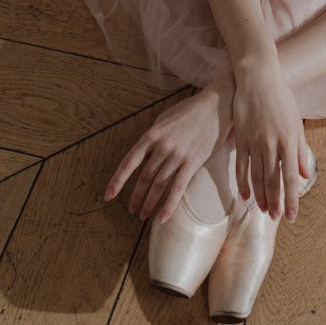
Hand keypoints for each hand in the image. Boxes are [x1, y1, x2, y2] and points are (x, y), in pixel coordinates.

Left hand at [103, 71, 234, 223]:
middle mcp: (162, 146)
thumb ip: (153, 137)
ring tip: (143, 215)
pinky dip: (169, 205)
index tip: (108, 195)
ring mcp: (178, 154)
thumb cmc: (189, 111)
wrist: (216, 106)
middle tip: (132, 210)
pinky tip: (162, 218)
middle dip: (136, 196)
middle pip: (145, 177)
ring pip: (159, 185)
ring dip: (149, 202)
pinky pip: (178, 188)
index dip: (117, 180)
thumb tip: (143, 154)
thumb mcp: (164, 119)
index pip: (129, 161)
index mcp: (152, 134)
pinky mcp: (193, 161)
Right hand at [232, 59, 308, 222]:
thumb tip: (306, 174)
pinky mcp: (240, 139)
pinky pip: (240, 166)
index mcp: (289, 140)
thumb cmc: (281, 99)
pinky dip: (242, 183)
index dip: (292, 199)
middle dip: (276, 202)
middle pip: (272, 181)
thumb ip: (300, 150)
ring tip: (263, 210)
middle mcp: (271, 143)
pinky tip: (245, 195)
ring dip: (260, 196)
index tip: (291, 216)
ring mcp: (254, 142)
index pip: (291, 177)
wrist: (258, 79)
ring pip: (256, 177)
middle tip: (277, 217)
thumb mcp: (296, 123)